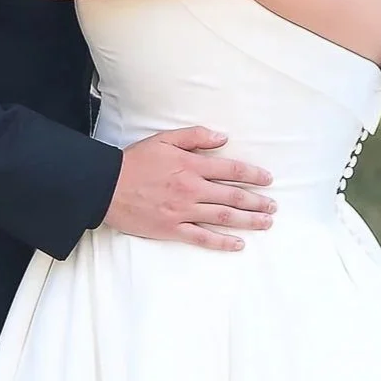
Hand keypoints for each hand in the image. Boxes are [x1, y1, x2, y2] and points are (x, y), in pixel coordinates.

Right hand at [104, 127, 275, 250]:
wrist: (106, 187)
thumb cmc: (135, 162)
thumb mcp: (164, 140)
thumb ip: (195, 136)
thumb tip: (223, 138)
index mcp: (191, 166)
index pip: (231, 170)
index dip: (253, 175)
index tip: (268, 180)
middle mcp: (192, 190)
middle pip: (233, 196)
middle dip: (257, 201)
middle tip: (274, 206)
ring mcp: (183, 212)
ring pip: (224, 217)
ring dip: (249, 220)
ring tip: (267, 222)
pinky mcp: (172, 229)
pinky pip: (202, 238)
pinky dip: (222, 242)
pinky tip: (239, 244)